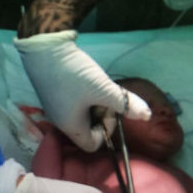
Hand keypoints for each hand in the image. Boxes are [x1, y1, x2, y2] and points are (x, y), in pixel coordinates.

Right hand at [14, 30, 150, 151]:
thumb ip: (126, 104)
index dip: (106, 131)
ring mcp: (56, 107)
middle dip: (102, 114)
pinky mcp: (55, 93)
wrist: (45, 47)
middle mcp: (61, 121)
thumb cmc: (73, 74)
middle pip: (89, 128)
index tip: (110, 109)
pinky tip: (87, 80)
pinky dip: (86, 95)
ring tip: (98, 85)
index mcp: (71, 127)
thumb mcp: (103, 89)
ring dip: (95, 102)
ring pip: (84, 113)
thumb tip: (148, 116)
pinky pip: (76, 102)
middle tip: (106, 94)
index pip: (93, 145)